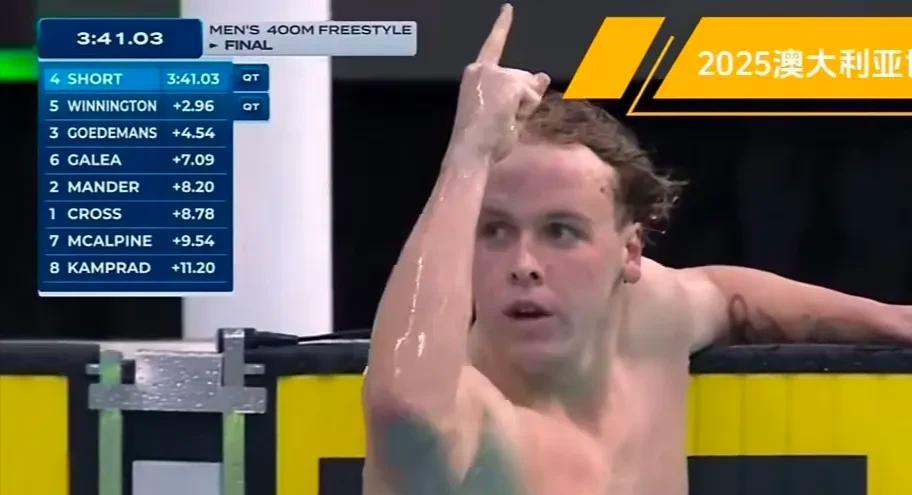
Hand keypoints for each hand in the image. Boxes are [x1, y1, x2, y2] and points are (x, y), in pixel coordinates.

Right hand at [449, 3, 549, 162]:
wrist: (470, 151)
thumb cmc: (482, 139)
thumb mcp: (506, 114)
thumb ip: (523, 94)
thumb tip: (544, 76)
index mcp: (476, 75)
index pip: (493, 45)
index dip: (502, 26)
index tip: (508, 9)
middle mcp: (482, 69)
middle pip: (522, 76)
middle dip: (523, 98)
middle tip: (503, 121)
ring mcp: (494, 74)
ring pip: (528, 86)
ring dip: (524, 107)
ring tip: (503, 122)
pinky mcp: (507, 82)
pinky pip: (531, 96)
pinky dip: (525, 110)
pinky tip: (507, 120)